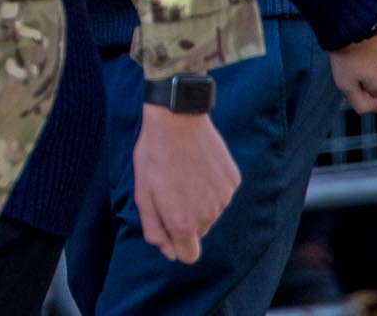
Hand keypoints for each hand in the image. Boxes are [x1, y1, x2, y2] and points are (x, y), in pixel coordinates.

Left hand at [132, 103, 238, 263]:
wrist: (177, 120)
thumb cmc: (154, 156)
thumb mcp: (143, 194)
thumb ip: (154, 229)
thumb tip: (169, 252)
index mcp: (183, 223)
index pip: (188, 256)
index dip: (177, 245)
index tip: (168, 227)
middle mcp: (208, 215)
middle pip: (198, 232)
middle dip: (185, 219)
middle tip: (170, 190)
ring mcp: (224, 198)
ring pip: (210, 213)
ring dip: (197, 201)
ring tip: (183, 174)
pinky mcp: (232, 181)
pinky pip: (221, 194)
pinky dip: (210, 185)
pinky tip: (198, 165)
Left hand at [329, 14, 376, 112]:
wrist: (351, 20)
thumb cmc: (345, 53)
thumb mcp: (344, 84)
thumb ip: (362, 105)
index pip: (375, 91)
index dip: (360, 81)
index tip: (351, 69)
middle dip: (373, 69)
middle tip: (357, 56)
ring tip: (364, 43)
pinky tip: (374, 34)